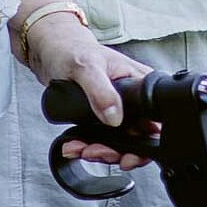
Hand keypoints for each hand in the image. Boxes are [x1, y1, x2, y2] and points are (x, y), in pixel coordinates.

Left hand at [30, 16, 154, 170]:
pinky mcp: (103, 116)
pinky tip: (74, 145)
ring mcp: (118, 109)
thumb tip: (114, 117)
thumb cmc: (71, 50)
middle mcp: (133, 98)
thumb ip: (101, 91)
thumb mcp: (87, 67)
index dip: (143, 144)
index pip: (154, 120)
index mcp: (139, 82)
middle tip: (95, 151)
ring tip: (80, 148)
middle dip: (117, 152)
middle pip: (138, 138)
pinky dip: (87, 147)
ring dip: (100, 151)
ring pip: (119, 143)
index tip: (125, 155)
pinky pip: (102, 140)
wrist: (52, 52)